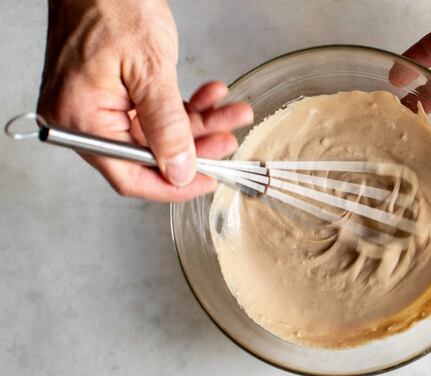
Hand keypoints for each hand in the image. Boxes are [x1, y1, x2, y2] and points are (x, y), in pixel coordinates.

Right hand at [38, 0, 252, 200]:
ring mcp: (100, 104)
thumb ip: (167, 126)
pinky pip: (155, 111)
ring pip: (159, 132)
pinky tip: (211, 95)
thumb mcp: (149, 70)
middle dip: (196, 146)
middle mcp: (84, 117)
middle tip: (228, 138)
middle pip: (150, 154)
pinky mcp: (115, 91)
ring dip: (199, 123)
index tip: (208, 180)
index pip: (129, 175)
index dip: (173, 184)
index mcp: (81, 119)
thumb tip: (180, 171)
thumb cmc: (111, 4)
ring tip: (231, 112)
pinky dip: (185, 105)